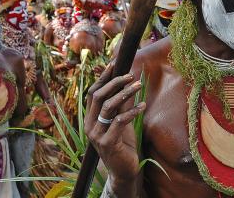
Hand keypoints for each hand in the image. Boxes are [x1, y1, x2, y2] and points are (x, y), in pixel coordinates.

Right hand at [85, 62, 145, 186]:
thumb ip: (121, 104)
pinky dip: (132, 111)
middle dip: (115, 82)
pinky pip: (119, 121)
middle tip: (131, 75)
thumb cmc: (123, 143)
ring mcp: (97, 135)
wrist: (124, 169)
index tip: (114, 64)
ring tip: (139, 85)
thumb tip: (127, 82)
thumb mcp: (121, 120)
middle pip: (98, 96)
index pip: (93, 93)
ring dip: (125, 93)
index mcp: (91, 118)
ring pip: (108, 106)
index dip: (103, 78)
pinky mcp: (108, 143)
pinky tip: (143, 105)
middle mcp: (90, 125)